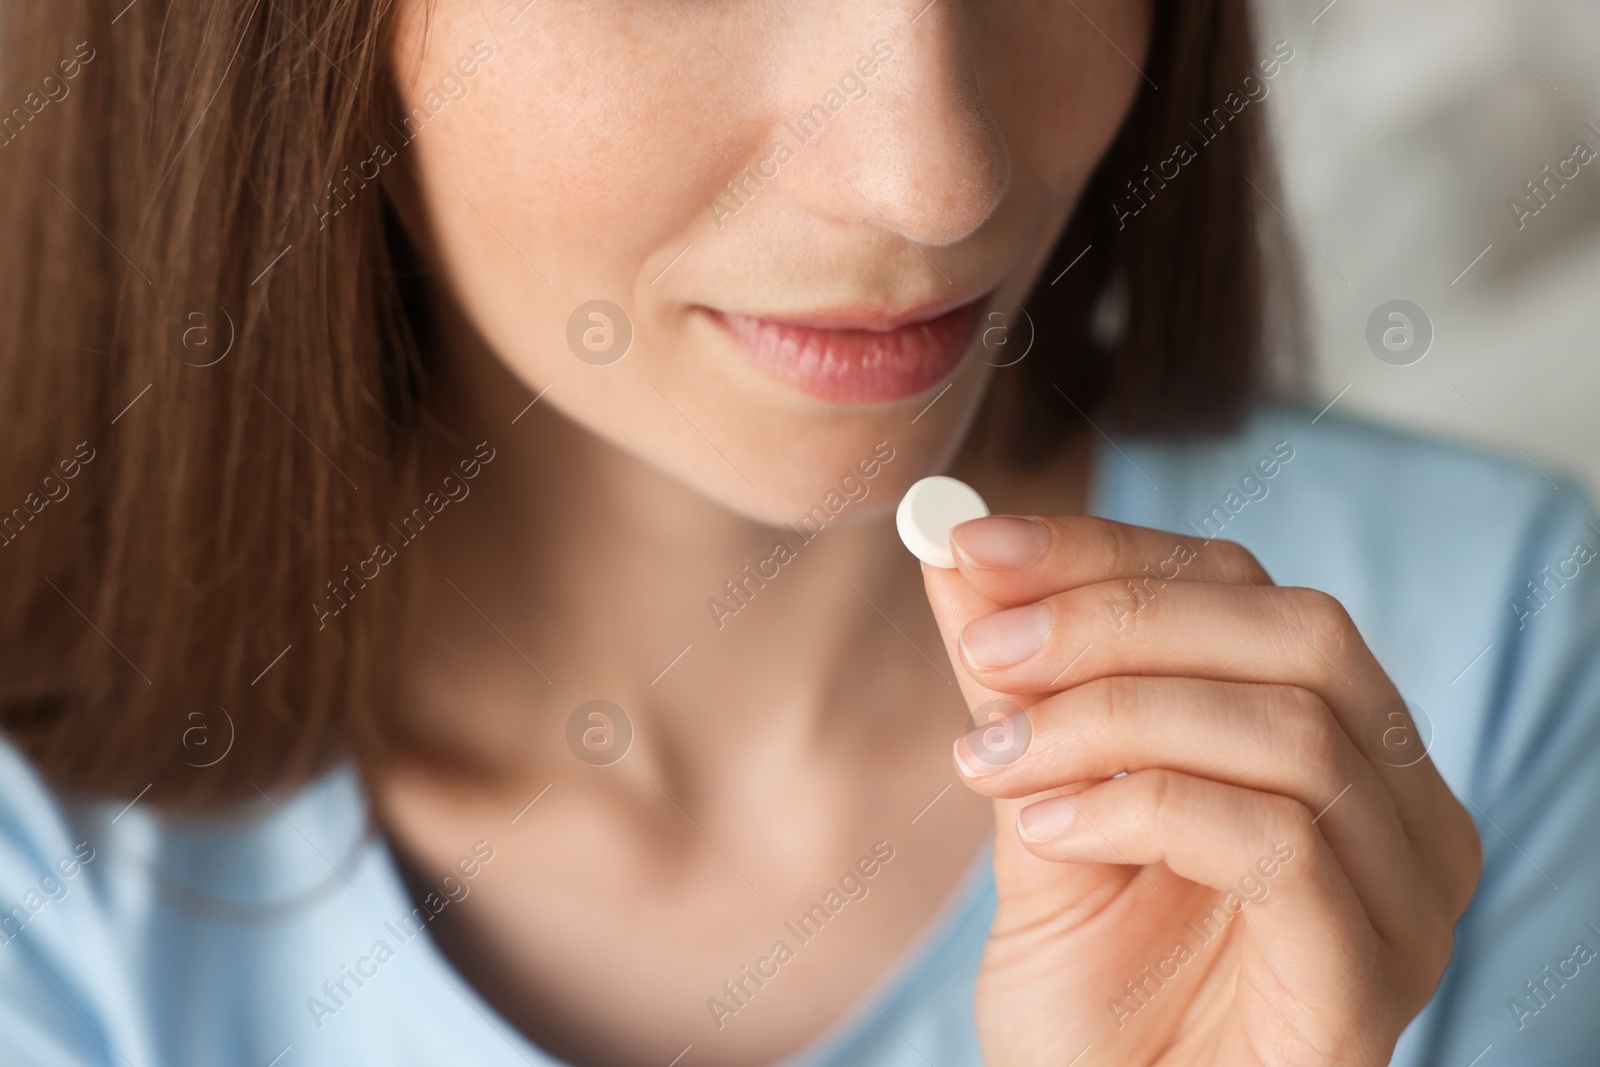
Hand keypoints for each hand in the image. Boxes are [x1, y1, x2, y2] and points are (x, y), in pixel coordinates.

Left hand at [920, 515, 1481, 1066]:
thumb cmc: (1090, 1001)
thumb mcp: (1036, 807)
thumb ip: (1018, 686)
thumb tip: (956, 551)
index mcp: (1333, 744)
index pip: (1242, 590)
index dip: (1107, 551)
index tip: (972, 541)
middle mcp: (1399, 807)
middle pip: (1294, 632)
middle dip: (1115, 617)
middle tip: (982, 647)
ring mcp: (1404, 896)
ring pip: (1290, 727)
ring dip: (1110, 716)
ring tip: (993, 760)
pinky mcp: (1371, 980)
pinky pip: (1279, 840)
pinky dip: (1144, 808)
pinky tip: (1046, 832)